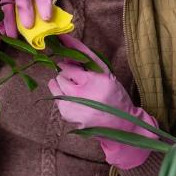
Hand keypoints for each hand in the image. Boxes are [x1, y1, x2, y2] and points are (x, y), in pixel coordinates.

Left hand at [48, 34, 158, 168]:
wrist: (120, 124)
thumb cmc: (115, 96)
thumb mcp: (107, 75)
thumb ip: (88, 61)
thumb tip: (67, 52)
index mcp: (92, 81)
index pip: (68, 65)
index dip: (70, 63)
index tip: (72, 64)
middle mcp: (79, 94)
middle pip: (61, 74)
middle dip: (67, 74)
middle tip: (78, 79)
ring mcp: (71, 105)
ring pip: (55, 84)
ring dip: (62, 84)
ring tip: (74, 89)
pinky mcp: (66, 114)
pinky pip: (56, 98)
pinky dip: (63, 96)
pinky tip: (75, 100)